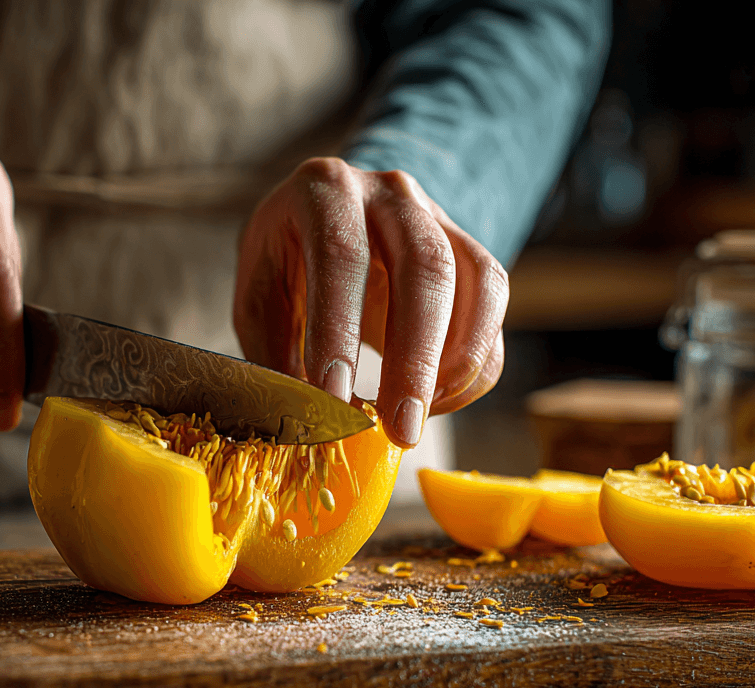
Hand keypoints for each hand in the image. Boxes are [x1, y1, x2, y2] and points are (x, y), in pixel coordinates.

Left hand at [232, 158, 507, 447]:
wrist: (328, 221)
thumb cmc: (287, 265)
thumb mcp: (262, 297)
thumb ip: (276, 352)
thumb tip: (301, 422)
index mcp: (324, 191)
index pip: (342, 257)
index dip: (340, 331)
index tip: (335, 398)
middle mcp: (391, 194)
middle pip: (426, 267)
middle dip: (414, 359)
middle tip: (400, 429)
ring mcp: (440, 217)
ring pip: (476, 285)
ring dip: (455, 365)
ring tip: (419, 420)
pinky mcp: (471, 253)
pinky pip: (492, 307)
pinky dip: (474, 365)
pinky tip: (438, 402)